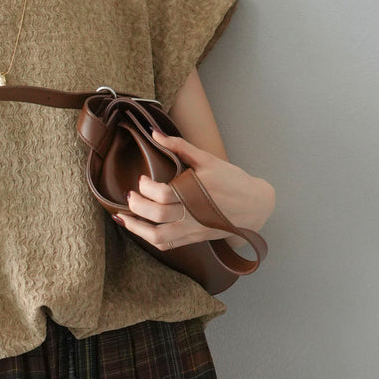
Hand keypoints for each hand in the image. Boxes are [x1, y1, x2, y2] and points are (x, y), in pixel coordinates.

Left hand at [113, 130, 274, 254]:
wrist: (254, 205)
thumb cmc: (232, 180)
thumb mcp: (208, 159)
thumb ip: (180, 146)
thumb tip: (155, 133)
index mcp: (197, 192)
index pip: (163, 194)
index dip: (146, 187)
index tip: (142, 179)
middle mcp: (193, 214)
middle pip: (156, 215)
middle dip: (136, 206)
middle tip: (129, 195)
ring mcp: (193, 229)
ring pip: (158, 236)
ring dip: (136, 229)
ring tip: (123, 217)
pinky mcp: (193, 238)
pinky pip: (167, 245)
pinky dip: (149, 239)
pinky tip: (139, 230)